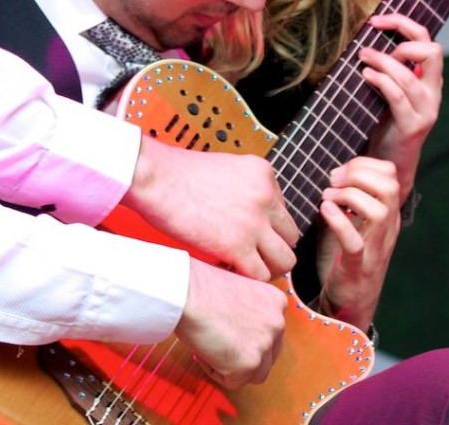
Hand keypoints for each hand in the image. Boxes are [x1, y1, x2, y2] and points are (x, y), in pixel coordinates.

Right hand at [123, 138, 297, 279]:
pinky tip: (230, 274)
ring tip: (245, 271)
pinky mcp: (238, 245)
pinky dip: (248, 280)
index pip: (282, 211)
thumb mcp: (225, 169)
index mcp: (263, 173)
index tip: (254, 238)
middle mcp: (266, 196)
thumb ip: (243, 187)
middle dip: (273, 250)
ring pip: (284, 259)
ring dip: (267, 268)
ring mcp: (255, 221)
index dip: (268, 229)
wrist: (157, 178)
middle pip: (290, 236)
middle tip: (254, 258)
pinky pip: (260, 275)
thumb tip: (246, 207)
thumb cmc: (178, 173)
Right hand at [176, 260, 286, 388]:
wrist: (188, 292)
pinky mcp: (249, 363)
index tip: (230, 335)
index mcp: (276, 301)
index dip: (247, 337)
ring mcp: (265, 344)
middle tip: (221, 347)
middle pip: (268, 355)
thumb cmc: (203, 286)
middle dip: (244, 354)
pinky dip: (216, 372)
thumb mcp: (238, 290)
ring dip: (233, 367)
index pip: (271, 333)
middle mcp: (277, 322)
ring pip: (255, 373)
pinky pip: (233, 381)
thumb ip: (250, 311)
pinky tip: (204, 353)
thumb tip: (243, 333)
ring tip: (211, 350)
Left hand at [315, 156, 400, 330]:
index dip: (364, 164)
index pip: (390, 175)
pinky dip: (339, 222)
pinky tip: (325, 212)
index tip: (339, 173)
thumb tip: (336, 174)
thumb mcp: (356, 223)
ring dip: (349, 196)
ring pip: (379, 210)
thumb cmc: (348, 259)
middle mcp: (387, 229)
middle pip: (389, 187)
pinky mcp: (358, 267)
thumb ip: (352, 200)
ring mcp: (375, 248)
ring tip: (328, 199)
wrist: (350, 306)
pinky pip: (354, 242)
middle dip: (358, 174)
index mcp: (388, 215)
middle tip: (333, 182)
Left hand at [359, 12, 443, 197]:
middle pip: (432, 50)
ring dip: (382, 61)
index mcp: (430, 80)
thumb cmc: (384, 123)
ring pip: (409, 74)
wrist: (389, 164)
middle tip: (372, 46)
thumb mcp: (389, 91)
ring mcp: (426, 110)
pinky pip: (398, 95)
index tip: (376, 21)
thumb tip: (365, 40)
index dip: (403, 23)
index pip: (427, 40)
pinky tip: (366, 75)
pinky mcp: (413, 125)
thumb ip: (388, 69)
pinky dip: (381, 80)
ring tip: (363, 58)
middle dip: (402, 39)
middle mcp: (433, 92)